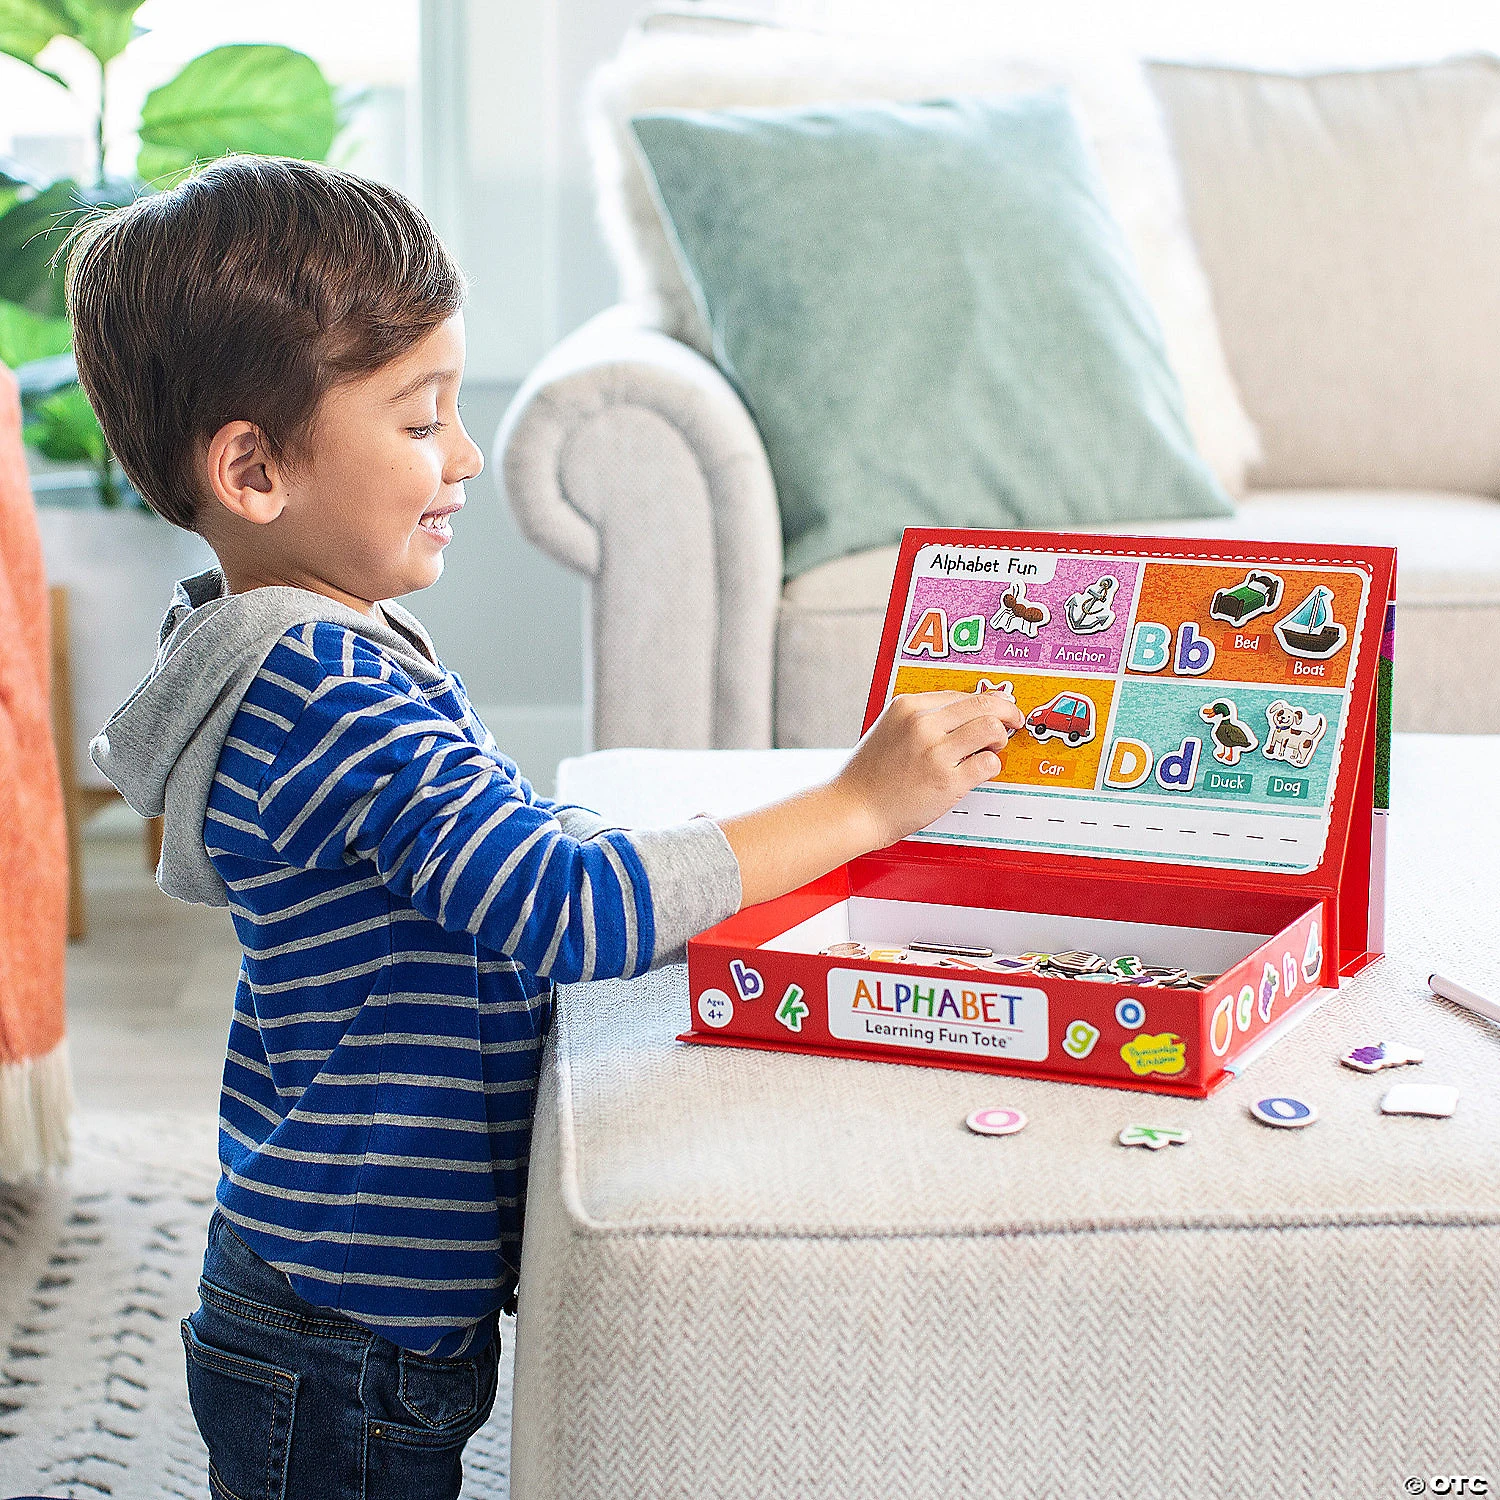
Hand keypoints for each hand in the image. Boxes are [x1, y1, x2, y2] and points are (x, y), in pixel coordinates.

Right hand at [831, 689, 1023, 849]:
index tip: (998, 706)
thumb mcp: (888, 730)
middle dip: (1007, 712)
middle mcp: (922, 724)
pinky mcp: (947, 780)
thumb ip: (920, 719)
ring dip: (1000, 739)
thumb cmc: (869, 776)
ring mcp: (935, 752)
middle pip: (984, 704)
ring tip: (992, 749)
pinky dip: (991, 766)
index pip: (961, 693)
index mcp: (907, 706)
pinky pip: (988, 763)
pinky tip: (979, 771)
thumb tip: (962, 714)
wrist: (854, 808)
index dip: (987, 700)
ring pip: (992, 729)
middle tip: (1014, 721)